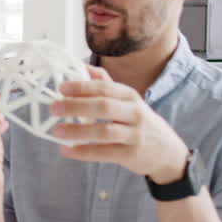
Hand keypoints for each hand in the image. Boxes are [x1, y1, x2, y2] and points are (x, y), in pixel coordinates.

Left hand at [50, 66, 189, 182]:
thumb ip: (107, 85)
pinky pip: (104, 153)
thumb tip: (83, 67)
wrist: (168, 152)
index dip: (82, 87)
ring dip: (77, 131)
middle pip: (104, 107)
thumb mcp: (128, 101)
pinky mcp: (131, 155)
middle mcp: (135, 113)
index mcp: (130, 96)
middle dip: (76, 106)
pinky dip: (83, 152)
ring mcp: (134, 135)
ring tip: (57, 131)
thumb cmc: (140, 123)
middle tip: (54, 108)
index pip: (105, 88)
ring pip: (104, 132)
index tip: (61, 88)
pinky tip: (67, 150)